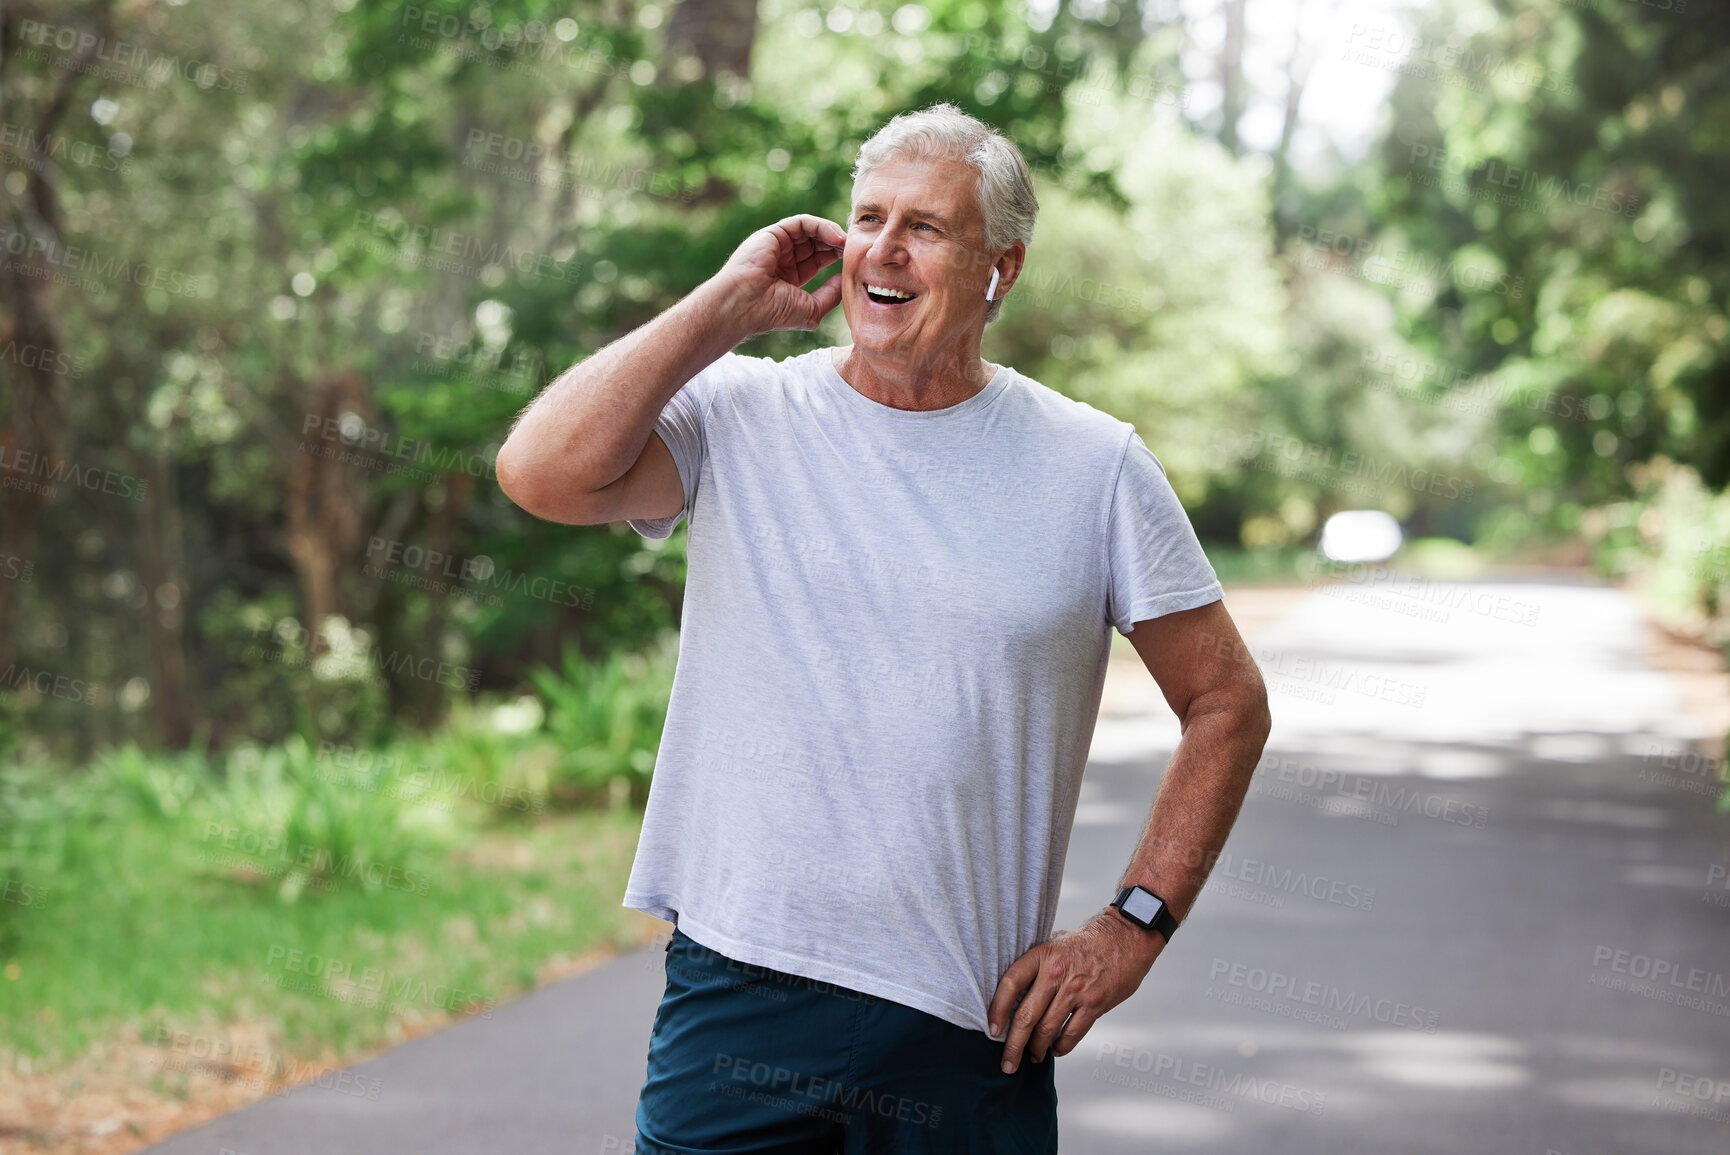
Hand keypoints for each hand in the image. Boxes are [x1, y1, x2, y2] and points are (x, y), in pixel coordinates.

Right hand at [712, 214, 845, 335]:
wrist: (744, 304)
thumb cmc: (773, 312)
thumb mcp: (812, 309)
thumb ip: (830, 295)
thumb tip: (844, 279)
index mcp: (789, 276)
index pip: (818, 259)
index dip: (837, 258)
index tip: (855, 262)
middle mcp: (783, 257)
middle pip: (817, 243)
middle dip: (838, 245)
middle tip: (856, 249)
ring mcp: (778, 244)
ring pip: (812, 231)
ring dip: (833, 235)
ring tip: (848, 244)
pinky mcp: (774, 233)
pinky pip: (803, 222)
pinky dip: (822, 227)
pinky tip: (837, 238)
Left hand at [987, 909, 1164, 1073]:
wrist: (1127, 936)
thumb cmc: (1088, 941)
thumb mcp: (1056, 942)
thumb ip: (1037, 964)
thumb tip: (1016, 991)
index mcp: (1042, 954)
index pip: (1010, 984)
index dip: (997, 1009)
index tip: (992, 1030)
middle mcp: (1056, 973)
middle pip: (1026, 1016)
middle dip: (1013, 1045)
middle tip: (1007, 1063)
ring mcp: (1076, 990)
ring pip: (1047, 1029)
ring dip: (1036, 1049)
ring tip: (1032, 1057)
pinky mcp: (1095, 1004)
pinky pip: (1072, 1033)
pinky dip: (1061, 1047)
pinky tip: (1055, 1050)